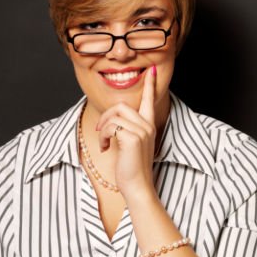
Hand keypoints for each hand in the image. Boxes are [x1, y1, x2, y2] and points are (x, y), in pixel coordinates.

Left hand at [95, 65, 157, 195]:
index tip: (153, 70)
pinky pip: (110, 127)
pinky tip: (104, 148)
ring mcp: (141, 131)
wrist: (137, 186)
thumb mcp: (130, 144)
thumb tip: (114, 119)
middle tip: (102, 132)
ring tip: (104, 143)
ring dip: (103, 129)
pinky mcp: (132, 138)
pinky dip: (102, 137)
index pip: (150, 99)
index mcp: (148, 125)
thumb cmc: (131, 167)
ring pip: (114, 116)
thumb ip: (127, 129)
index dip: (151, 84)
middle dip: (106, 117)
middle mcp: (147, 125)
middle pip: (121, 106)